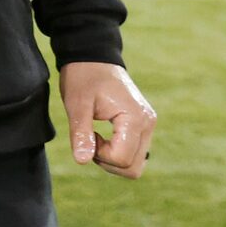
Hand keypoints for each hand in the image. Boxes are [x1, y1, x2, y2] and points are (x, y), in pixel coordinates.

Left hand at [61, 61, 155, 178]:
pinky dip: (118, 153)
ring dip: (112, 160)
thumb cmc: (84, 77)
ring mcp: (148, 125)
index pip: (122, 159)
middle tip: (91, 140)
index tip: (87, 135)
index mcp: (135, 118)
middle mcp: (148, 124)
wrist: (93, 58)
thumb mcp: (77, 104)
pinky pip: (134, 153)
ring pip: (135, 165)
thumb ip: (80, 133)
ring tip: (96, 137)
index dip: (99, 155)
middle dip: (108, 162)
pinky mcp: (143, 126)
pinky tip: (104, 136)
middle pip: (133, 168)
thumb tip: (82, 161)